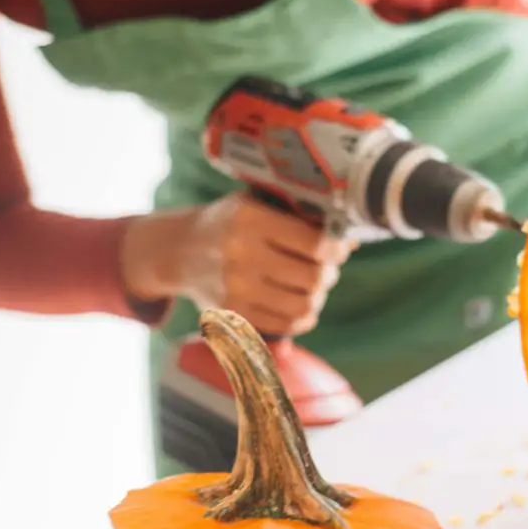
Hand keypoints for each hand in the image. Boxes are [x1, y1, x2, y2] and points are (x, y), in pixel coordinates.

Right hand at [120, 193, 353, 335]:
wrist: (178, 251)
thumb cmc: (228, 223)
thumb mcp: (255, 203)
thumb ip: (299, 216)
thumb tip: (350, 240)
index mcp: (250, 218)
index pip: (314, 243)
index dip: (337, 249)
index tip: (340, 248)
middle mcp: (241, 253)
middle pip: (313, 277)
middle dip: (329, 273)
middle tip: (328, 268)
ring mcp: (235, 288)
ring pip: (303, 305)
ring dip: (318, 297)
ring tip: (314, 287)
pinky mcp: (232, 314)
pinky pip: (285, 325)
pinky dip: (302, 318)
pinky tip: (301, 305)